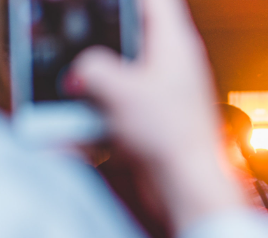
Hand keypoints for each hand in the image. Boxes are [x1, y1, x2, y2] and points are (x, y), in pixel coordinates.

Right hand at [66, 0, 240, 233]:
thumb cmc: (172, 139)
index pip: (156, 0)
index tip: (101, 2)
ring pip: (125, 70)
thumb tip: (79, 71)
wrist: (189, 189)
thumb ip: (91, 69)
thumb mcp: (118, 91)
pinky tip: (90, 113)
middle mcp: (175, 65)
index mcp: (175, 42)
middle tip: (77, 39)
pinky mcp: (157, 121)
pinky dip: (106, 105)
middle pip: (134, 32)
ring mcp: (167, 94)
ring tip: (78, 82)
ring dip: (99, 76)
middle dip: (103, 36)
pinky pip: (124, 102)